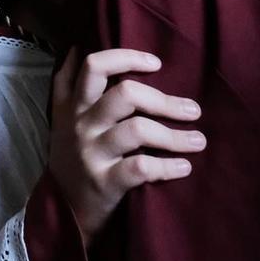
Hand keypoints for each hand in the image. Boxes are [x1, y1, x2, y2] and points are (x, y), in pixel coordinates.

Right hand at [48, 48, 204, 241]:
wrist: (61, 213)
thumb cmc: (71, 158)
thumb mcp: (60, 119)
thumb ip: (67, 85)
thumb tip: (78, 47)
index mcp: (73, 106)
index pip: (95, 67)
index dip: (127, 58)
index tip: (156, 64)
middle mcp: (80, 125)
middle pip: (125, 95)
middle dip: (165, 100)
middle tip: (193, 110)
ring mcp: (91, 154)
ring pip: (138, 130)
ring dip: (175, 136)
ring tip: (199, 140)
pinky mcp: (104, 182)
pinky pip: (141, 168)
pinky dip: (168, 167)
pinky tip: (184, 167)